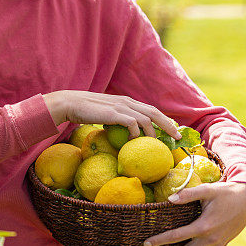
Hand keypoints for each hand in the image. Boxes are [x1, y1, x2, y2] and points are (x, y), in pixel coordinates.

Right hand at [42, 90, 181, 139]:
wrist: (70, 103)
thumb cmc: (85, 111)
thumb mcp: (105, 114)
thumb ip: (116, 120)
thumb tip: (123, 134)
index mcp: (126, 101)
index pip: (150, 109)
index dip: (163, 120)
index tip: (171, 131)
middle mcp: (127, 102)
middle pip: (155, 112)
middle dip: (168, 125)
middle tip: (176, 138)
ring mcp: (121, 106)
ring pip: (146, 119)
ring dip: (153, 132)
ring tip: (156, 144)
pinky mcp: (114, 113)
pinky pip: (133, 124)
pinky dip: (136, 134)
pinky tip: (132, 143)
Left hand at [143, 182, 245, 245]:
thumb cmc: (226, 194)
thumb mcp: (207, 190)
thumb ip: (187, 194)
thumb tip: (169, 199)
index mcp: (204, 226)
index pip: (176, 236)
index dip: (160, 240)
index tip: (146, 243)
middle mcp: (211, 239)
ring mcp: (217, 244)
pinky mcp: (222, 244)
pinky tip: (184, 245)